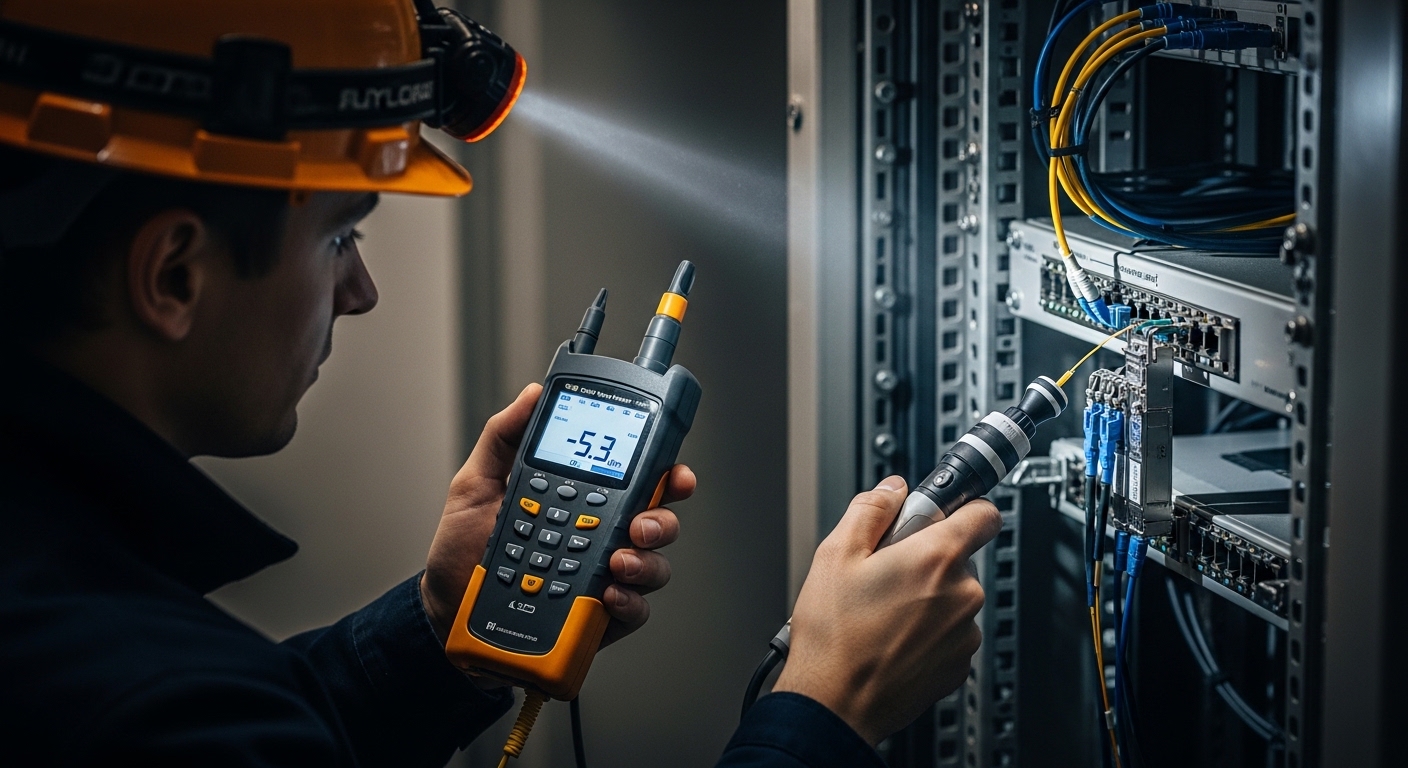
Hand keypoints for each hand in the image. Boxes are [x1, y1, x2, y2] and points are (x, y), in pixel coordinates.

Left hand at [420, 383, 695, 648]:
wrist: (443, 606)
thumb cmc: (463, 549)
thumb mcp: (476, 483)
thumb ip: (504, 436)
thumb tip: (532, 395)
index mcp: (582, 500)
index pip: (636, 480)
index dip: (666, 473)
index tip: (674, 472)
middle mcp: (600, 537)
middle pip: (658, 521)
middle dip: (662, 520)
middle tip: (639, 524)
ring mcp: (603, 577)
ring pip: (653, 566)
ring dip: (645, 562)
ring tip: (616, 562)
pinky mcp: (598, 617)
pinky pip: (633, 610)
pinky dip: (628, 602)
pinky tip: (608, 594)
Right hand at [772, 476, 1000, 745]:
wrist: (836, 704)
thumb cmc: (834, 637)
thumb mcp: (835, 554)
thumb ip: (871, 509)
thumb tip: (891, 490)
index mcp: (936, 558)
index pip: (983, 513)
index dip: (962, 508)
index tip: (943, 514)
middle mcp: (962, 594)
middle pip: (959, 557)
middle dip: (926, 559)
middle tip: (884, 573)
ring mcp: (964, 633)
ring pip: (953, 596)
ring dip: (927, 598)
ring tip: (881, 612)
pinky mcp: (959, 664)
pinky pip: (950, 632)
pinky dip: (928, 631)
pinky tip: (891, 637)